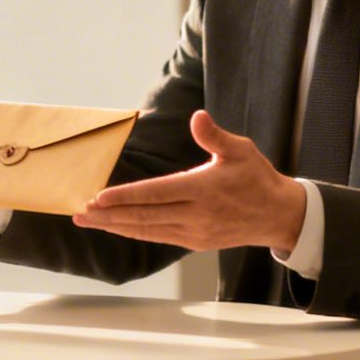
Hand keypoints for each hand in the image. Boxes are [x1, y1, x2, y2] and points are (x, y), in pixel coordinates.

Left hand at [76, 111, 306, 251]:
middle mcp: (196, 215)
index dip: (126, 197)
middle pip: (144, 217)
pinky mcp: (195, 243)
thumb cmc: (257, 178)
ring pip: (147, 231)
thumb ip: (215, 136)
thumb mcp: (241, 150)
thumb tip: (197, 117)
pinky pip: (158, 237)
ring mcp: (194, 232)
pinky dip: (134, 233)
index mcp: (204, 189)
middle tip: (81, 212)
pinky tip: (117, 227)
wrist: (278, 215)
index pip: (156, 194)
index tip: (99, 197)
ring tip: (89, 221)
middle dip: (109, 215)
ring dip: (116, 226)